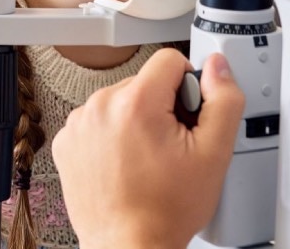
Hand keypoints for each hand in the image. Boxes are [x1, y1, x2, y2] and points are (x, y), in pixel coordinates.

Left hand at [53, 48, 244, 248]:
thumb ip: (223, 100)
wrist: (128, 246)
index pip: (170, 60)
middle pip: (145, 83)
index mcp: (136, 102)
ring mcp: (79, 124)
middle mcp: (101, 106)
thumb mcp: (214, 153)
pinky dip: (110, 136)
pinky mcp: (66, 141)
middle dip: (162, 107)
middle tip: (169, 149)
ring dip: (135, 121)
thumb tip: (216, 66)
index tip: (186, 120)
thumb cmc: (166, 210)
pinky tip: (123, 164)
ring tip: (145, 160)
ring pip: (121, 100)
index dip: (188, 87)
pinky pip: (97, 120)